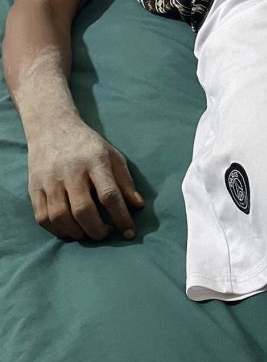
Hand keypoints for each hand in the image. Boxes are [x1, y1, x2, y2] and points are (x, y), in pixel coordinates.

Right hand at [27, 117, 143, 240]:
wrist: (52, 127)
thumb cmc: (88, 146)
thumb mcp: (112, 155)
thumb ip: (125, 181)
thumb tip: (137, 206)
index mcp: (95, 161)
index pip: (109, 195)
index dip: (121, 217)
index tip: (129, 233)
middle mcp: (71, 171)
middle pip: (83, 209)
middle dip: (97, 230)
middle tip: (105, 234)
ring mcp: (49, 179)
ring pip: (60, 217)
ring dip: (77, 233)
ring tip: (87, 233)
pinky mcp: (34, 187)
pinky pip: (42, 217)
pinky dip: (56, 230)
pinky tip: (69, 230)